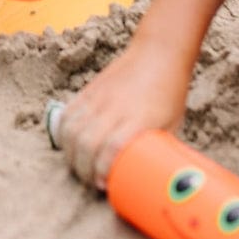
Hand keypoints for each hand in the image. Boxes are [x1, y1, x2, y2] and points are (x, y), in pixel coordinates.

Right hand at [58, 37, 189, 189]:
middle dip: (83, 168)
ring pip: (72, 129)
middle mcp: (113, 108)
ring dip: (70, 153)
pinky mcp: (89, 90)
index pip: (111, 148)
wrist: (157, 53)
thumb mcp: (173, 123)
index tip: (104, 185)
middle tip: (91, 182)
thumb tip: (156, 175)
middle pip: (85, 142)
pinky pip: (68, 114)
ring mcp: (98, 98)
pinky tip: (69, 145)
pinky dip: (64, 133)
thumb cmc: (169, 91)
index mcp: (137, 118)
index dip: (102, 170)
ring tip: (79, 166)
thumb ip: (160, 147)